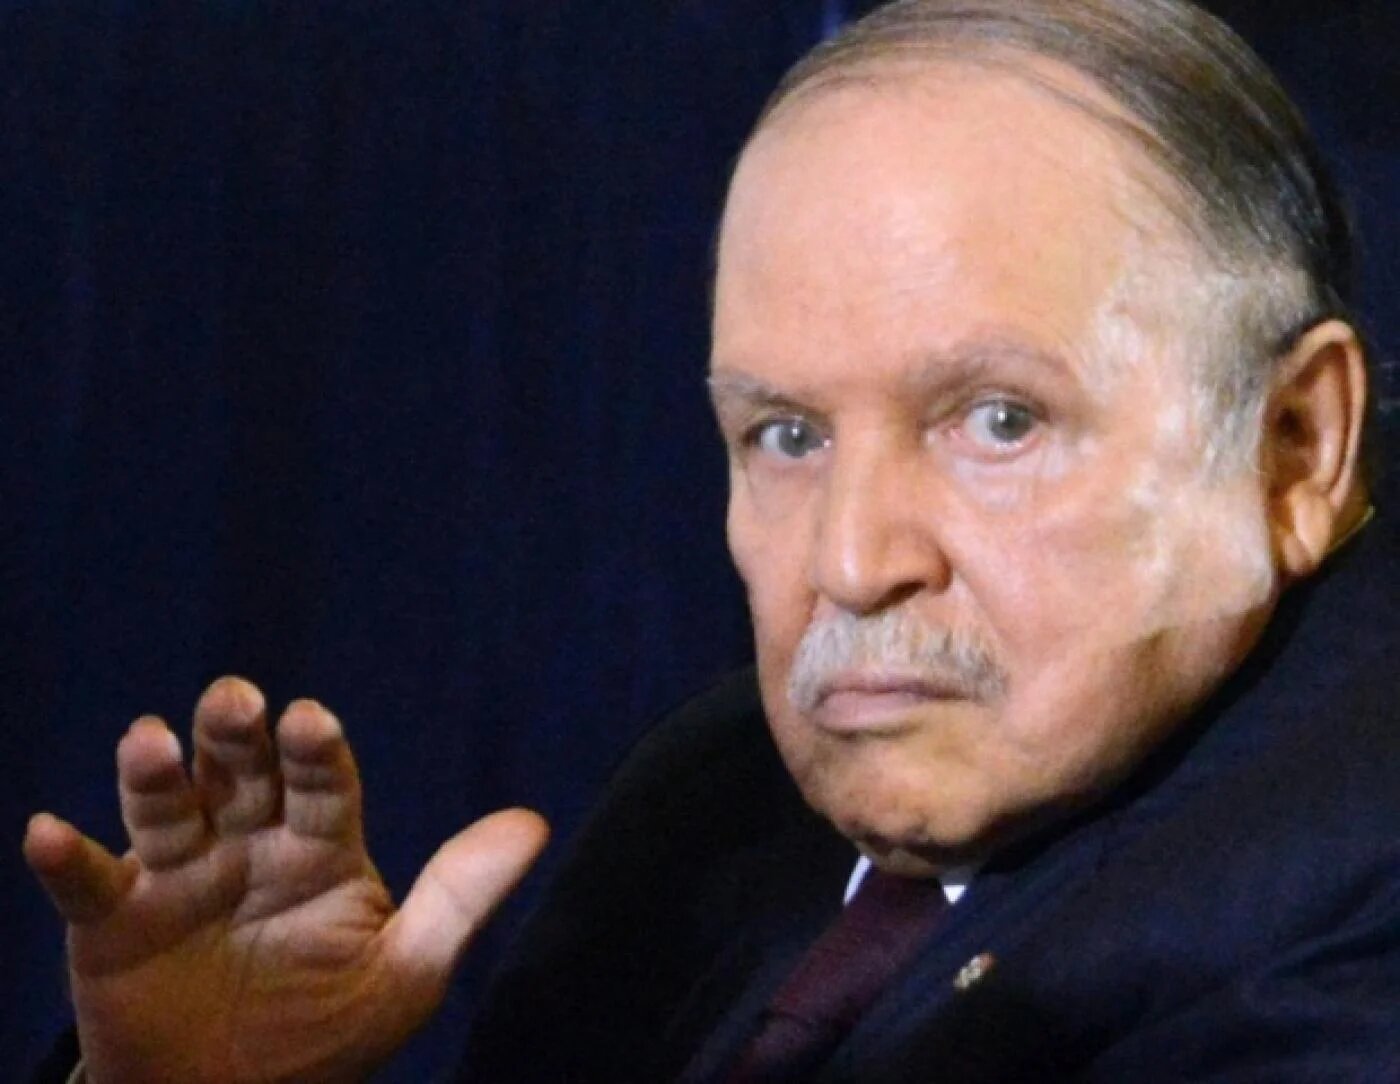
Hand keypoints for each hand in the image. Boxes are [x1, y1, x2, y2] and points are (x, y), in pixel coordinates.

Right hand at [23, 677, 548, 1083]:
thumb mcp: (406, 971)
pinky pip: (86, 883)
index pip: (326, 784)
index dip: (318, 752)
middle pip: (242, 773)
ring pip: (167, 807)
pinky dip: (66, 859)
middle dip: (235, 734)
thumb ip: (463, 895)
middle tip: (234, 699)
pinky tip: (47, 834)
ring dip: (154, 774)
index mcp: (321, 848)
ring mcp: (179, 876)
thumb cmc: (329, 1030)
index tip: (312, 720)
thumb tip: (535, 822)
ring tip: (146, 741)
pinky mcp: (114, 921)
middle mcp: (249, 843)